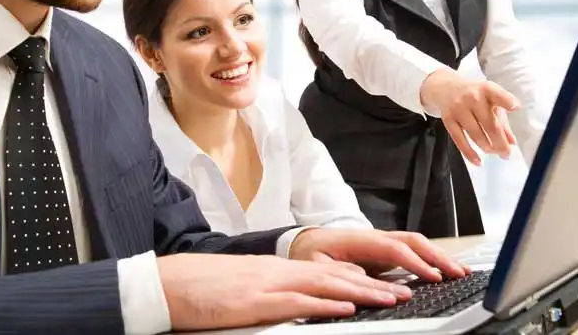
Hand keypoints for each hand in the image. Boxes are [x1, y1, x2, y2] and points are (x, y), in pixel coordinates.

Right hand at [158, 253, 414, 330]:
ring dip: (362, 292)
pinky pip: (298, 302)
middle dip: (374, 285)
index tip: (387, 285)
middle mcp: (280, 273)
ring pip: (325, 285)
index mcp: (278, 271)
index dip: (361, 279)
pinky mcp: (257, 302)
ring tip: (391, 298)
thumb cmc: (205, 288)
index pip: (328, 272)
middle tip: (405, 290)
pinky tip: (347, 306)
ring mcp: (270, 285)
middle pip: (336, 275)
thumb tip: (298, 304)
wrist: (172, 283)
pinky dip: (326, 303)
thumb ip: (274, 294)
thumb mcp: (246, 289)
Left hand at [289, 228, 469, 281]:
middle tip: (457, 273)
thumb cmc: (312, 252)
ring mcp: (383, 241)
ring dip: (439, 256)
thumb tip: (361, 275)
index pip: (394, 248)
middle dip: (437, 256)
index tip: (433, 276)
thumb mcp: (316, 264)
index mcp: (360, 240)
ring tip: (460, 271)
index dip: (415, 262)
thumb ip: (337, 270)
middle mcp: (376, 237)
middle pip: (413, 241)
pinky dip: (433, 258)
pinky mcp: (387, 249)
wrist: (308, 240)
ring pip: (417, 244)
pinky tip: (446, 269)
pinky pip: (414, 250)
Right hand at [421, 68, 518, 164]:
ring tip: (495, 153)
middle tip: (506, 153)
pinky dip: (470, 153)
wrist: (447, 89)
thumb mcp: (491, 101)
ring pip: (476, 135)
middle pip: (489, 124)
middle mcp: (472, 97)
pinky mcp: (448, 120)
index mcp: (486, 89)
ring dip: (488, 148)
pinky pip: (459, 140)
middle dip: (500, 142)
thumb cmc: (475, 96)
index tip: (515, 107)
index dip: (506, 101)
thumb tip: (511, 142)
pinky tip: (478, 161)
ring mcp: (458, 109)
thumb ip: (502, 120)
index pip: (497, 94)